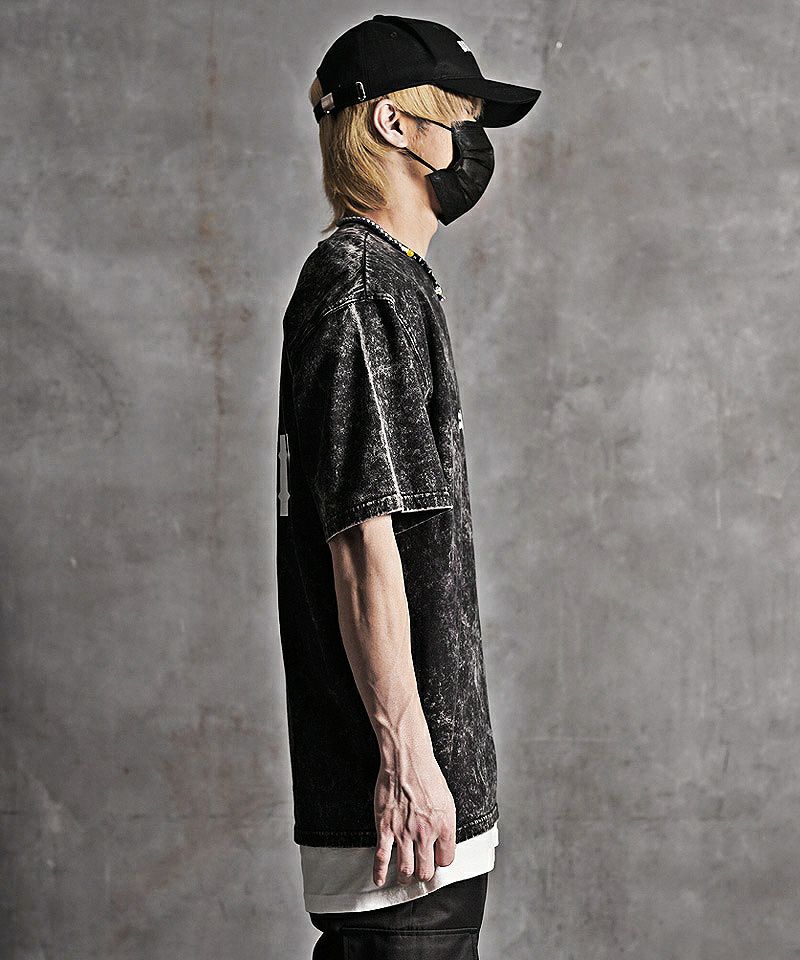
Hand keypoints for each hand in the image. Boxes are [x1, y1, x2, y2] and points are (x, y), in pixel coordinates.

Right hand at [372, 748, 455, 886]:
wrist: (407, 760)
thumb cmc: (427, 776)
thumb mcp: (447, 801)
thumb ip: (446, 825)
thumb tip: (444, 841)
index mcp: (445, 826)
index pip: (446, 860)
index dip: (441, 862)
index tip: (436, 860)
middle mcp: (426, 834)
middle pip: (425, 871)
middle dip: (423, 874)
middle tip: (420, 874)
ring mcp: (404, 833)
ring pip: (406, 870)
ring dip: (405, 878)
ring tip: (404, 879)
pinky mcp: (386, 828)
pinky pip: (382, 857)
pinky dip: (379, 872)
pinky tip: (379, 879)